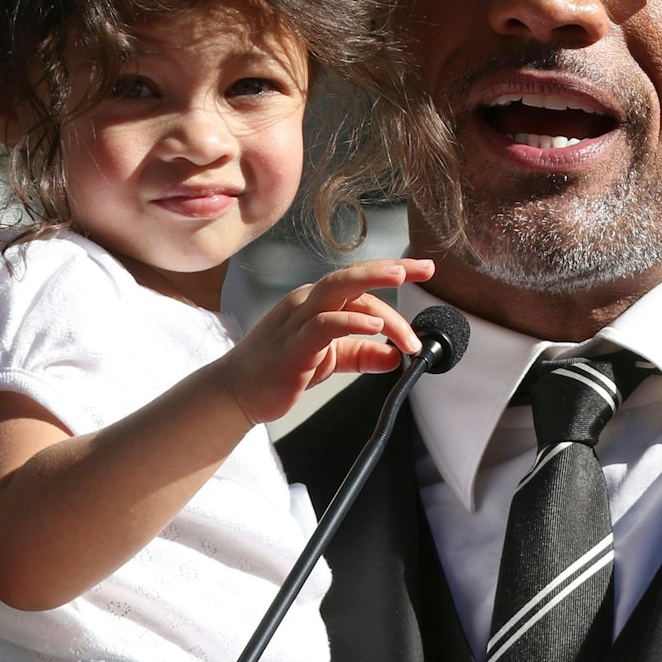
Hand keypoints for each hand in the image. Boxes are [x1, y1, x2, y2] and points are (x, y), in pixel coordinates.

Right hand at [217, 258, 435, 425]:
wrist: (237, 392)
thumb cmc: (280, 370)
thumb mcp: (330, 359)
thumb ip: (362, 355)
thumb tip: (395, 357)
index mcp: (317, 302)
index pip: (360, 283)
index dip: (392, 274)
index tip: (424, 270)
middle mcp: (307, 302)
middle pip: (353, 276)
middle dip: (391, 269)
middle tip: (424, 270)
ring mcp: (297, 320)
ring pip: (338, 291)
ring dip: (375, 289)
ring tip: (404, 288)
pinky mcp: (293, 344)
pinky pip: (324, 324)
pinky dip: (351, 321)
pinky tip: (374, 324)